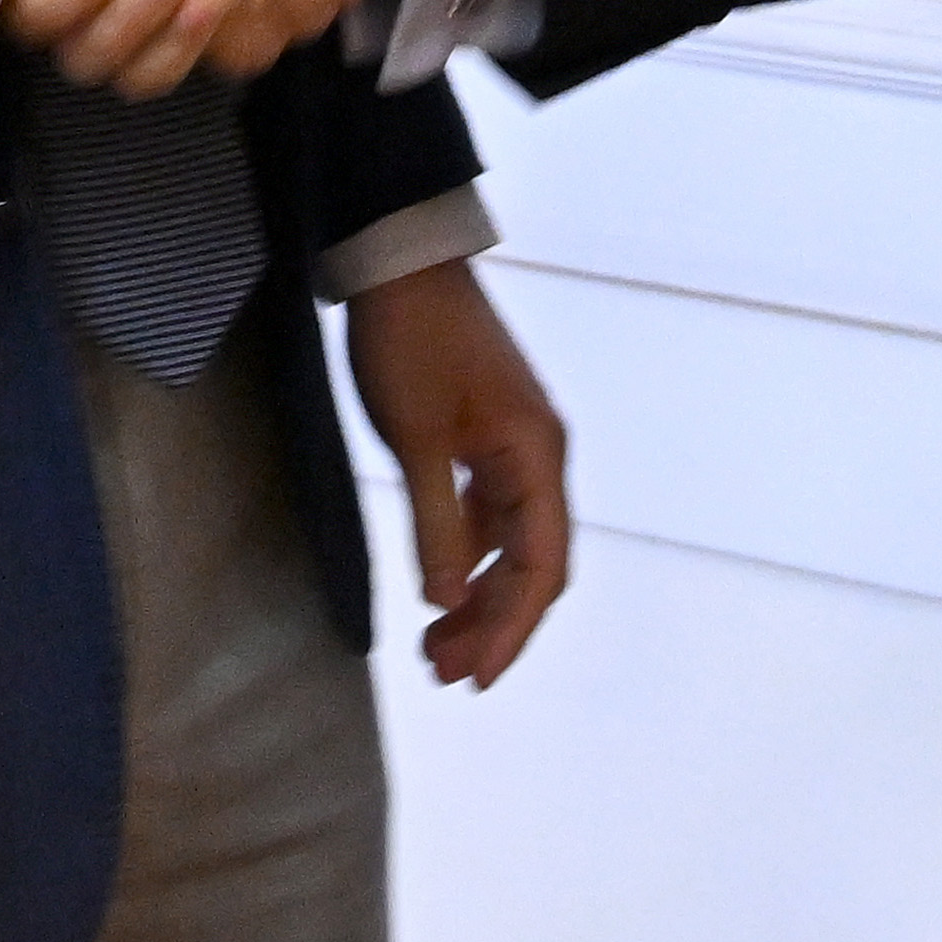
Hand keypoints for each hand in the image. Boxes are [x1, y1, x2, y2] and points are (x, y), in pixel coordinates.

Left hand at [343, 260, 569, 686]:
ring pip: (512, 542)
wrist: (400, 263)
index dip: (512, 630)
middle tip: (442, 673)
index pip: (541, 567)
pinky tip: (438, 587)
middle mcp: (540, 454)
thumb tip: (448, 605)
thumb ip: (437, 527)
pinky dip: (469, 556)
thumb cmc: (409, 343)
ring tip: (434, 646)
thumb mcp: (416, 441)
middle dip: (494, 623)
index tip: (475, 679)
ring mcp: (516, 444)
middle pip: (534, 563)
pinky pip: (491, 514)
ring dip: (480, 595)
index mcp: (537, 455)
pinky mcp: (488, 435)